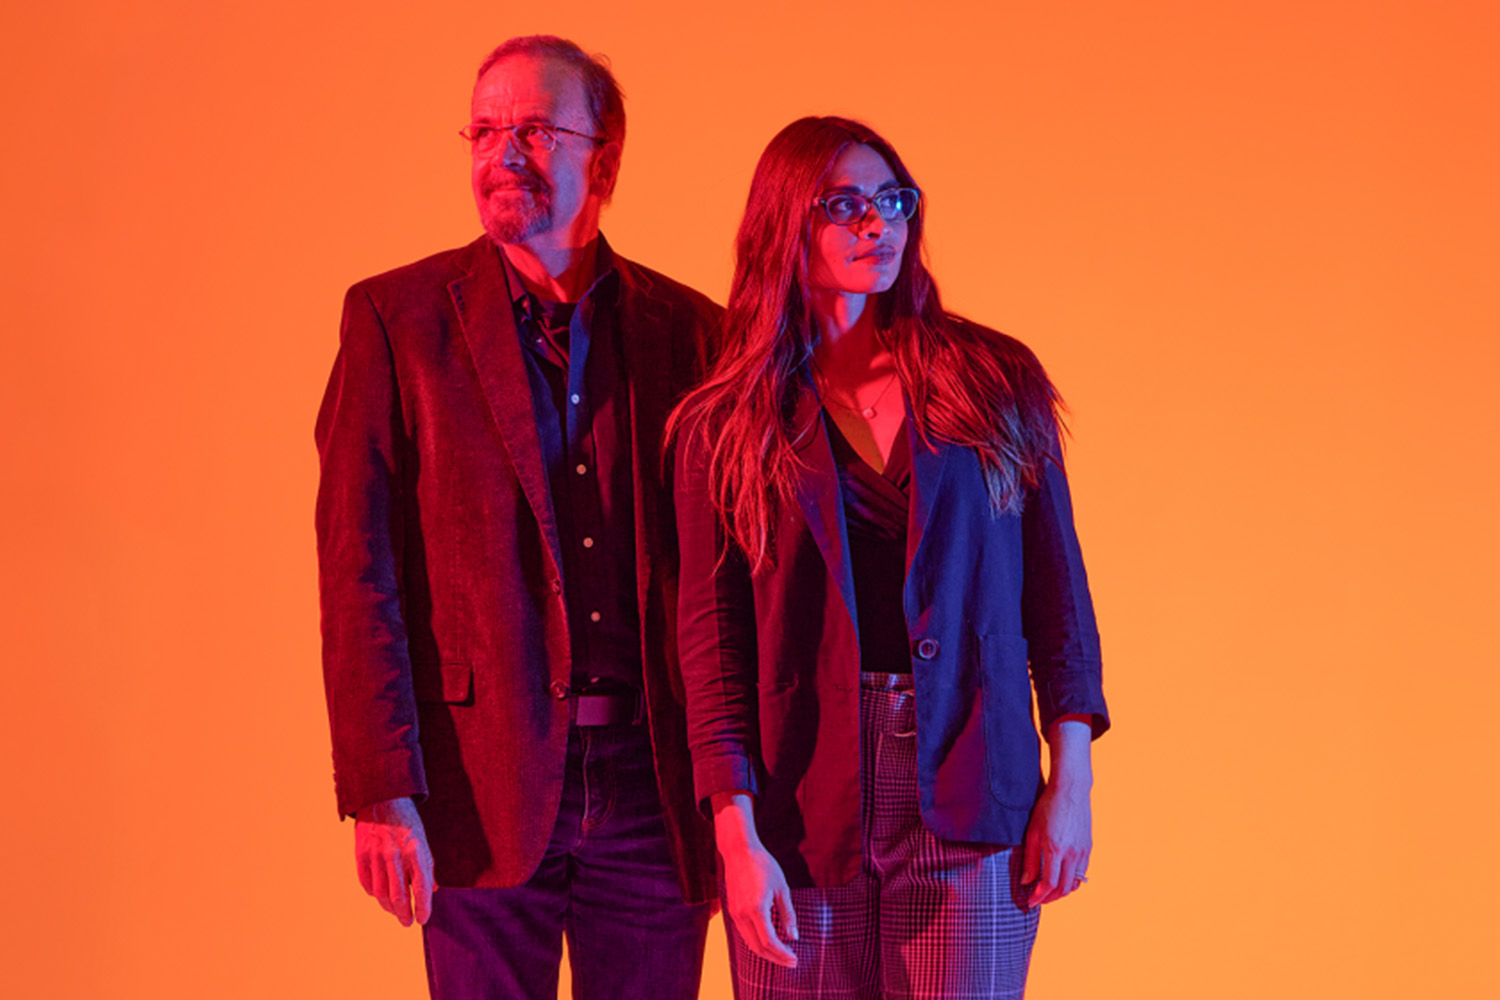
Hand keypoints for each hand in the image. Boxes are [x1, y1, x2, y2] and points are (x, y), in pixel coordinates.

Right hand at [354, 796, 434, 925]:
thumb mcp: (424, 841)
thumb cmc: (407, 823)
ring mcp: (376, 855)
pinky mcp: (361, 855)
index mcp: (415, 850)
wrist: (382, 799)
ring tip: (396, 912)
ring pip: (381, 894)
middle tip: (407, 922)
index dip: (423, 907)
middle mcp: (395, 854)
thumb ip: (428, 867)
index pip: (420, 887)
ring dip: (389, 908)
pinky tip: (381, 896)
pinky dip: (374, 894)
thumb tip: (432, 891)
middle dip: (404, 914)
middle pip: (399, 895)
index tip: (423, 920)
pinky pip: (367, 884)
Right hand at [712, 792, 797, 966]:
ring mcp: (734, 913)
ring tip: (782, 955)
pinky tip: (768, 941)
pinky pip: (744, 933)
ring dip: (766, 952)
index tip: (795, 959)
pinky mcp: (732, 910)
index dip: (783, 954)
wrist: (739, 851)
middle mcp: (742, 915)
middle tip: (791, 962)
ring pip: (749, 943)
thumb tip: (794, 937)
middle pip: (758, 948)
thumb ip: (788, 914)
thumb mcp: (782, 888)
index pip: (770, 942)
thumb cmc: (763, 865)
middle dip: (776, 958)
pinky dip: (756, 942)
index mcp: (756, 909)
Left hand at [1021, 773, 1091, 906]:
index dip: (1038, 897)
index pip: (1048, 884)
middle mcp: (1072, 854)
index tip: (1030, 902)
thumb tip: (1026, 881)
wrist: (1071, 790)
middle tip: (1038, 900)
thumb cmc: (1047, 807)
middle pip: (1063, 888)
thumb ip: (1029, 859)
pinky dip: (1071, 882)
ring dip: (1061, 893)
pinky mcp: (1088, 848)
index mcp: (1055, 849)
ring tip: (1049, 893)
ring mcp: (1083, 852)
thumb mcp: (1032, 832)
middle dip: (1050, 899)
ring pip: (1074, 883)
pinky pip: (1082, 873)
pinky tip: (1061, 880)